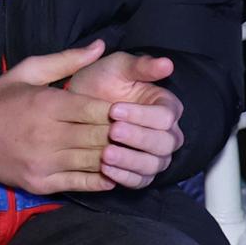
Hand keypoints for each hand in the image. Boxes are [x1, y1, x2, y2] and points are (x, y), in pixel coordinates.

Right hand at [0, 44, 121, 197]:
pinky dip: (102, 180)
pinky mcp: (42, 183)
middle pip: (101, 136)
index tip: (128, 110)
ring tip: (130, 152)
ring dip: (116, 157)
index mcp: (47, 104)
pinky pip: (81, 184)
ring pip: (95, 161)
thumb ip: (65, 60)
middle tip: (136, 132)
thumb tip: (101, 46)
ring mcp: (45, 162)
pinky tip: (114, 172)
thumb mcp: (27, 72)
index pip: (97, 110)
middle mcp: (48, 135)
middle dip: (121, 135)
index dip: (119, 112)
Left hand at [62, 49, 186, 185]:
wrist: (77, 102)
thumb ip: (142, 66)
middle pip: (165, 143)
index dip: (142, 115)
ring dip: (131, 160)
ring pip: (153, 164)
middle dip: (138, 138)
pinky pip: (139, 181)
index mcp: (166, 107)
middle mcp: (166, 133)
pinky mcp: (139, 172)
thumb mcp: (118, 67)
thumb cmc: (102, 82)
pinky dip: (125, 177)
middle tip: (112, 132)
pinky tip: (106, 169)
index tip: (114, 110)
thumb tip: (167, 63)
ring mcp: (154, 155)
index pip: (166, 117)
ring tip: (105, 154)